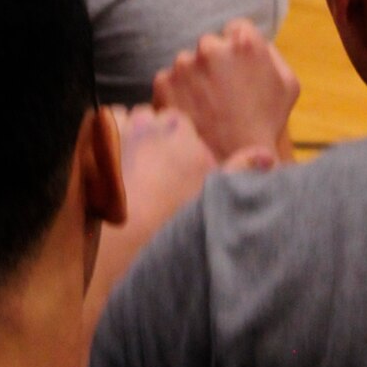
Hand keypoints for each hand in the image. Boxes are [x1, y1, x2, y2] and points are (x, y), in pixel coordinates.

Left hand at [83, 108, 215, 365]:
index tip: (168, 171)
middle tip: (145, 172)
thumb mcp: (210, 200)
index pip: (182, 125)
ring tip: (122, 170)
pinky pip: (101, 123)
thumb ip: (239, 171)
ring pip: (128, 119)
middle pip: (155, 120)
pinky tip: (102, 165)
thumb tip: (269, 157)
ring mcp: (124, 128)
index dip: (176, 146)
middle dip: (152, 137)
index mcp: (189, 139)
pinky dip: (101, 138)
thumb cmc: (167, 229)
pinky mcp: (96, 134)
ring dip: (126, 135)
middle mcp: (158, 127)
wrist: (118, 247)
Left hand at [152, 19, 299, 163]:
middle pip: (209, 45)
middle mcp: (210, 48)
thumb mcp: (288, 85)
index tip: (238, 70)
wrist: (233, 160)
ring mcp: (183, 65)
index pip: (235, 29)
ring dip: (194, 79)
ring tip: (208, 107)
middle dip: (214, 63)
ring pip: (188, 64)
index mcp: (244, 43)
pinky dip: (178, 94)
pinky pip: (170, 81)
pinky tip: (193, 113)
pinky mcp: (163, 83)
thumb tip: (255, 39)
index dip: (237, 50)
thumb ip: (272, 53)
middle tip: (223, 93)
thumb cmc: (266, 123)